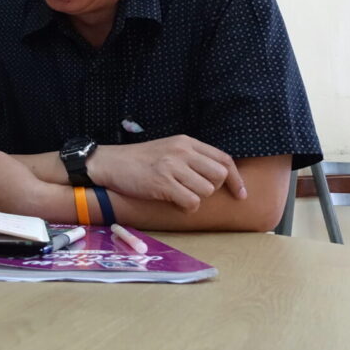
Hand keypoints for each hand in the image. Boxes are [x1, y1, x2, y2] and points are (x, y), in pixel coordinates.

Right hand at [88, 135, 245, 211]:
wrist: (109, 163)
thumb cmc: (138, 160)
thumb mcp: (167, 149)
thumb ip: (190, 157)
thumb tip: (216, 176)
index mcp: (186, 142)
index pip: (223, 159)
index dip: (236, 179)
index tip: (240, 194)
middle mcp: (182, 151)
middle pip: (218, 176)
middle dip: (212, 189)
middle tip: (195, 192)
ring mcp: (172, 166)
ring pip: (206, 191)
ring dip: (196, 198)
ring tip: (178, 195)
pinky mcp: (162, 183)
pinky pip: (190, 202)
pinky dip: (186, 207)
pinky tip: (173, 202)